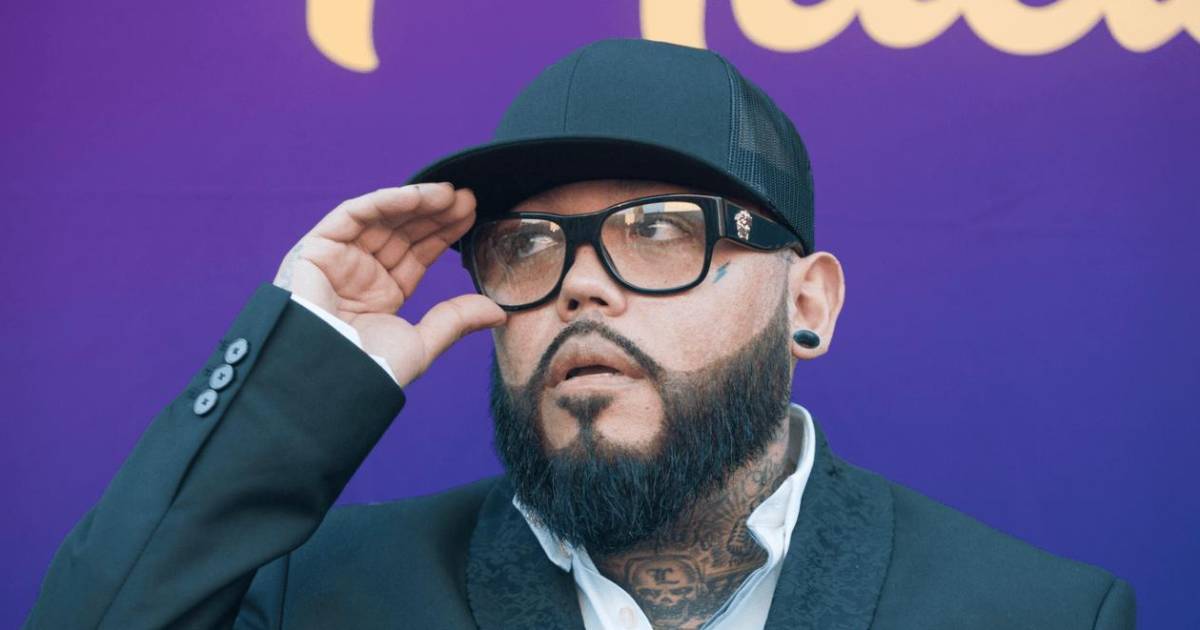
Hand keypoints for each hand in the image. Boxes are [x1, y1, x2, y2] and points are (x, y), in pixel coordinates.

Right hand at [272, 183, 505, 386]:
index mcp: (382, 295)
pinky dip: (385, 201)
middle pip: (403, 232)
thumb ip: (457, 321)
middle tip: (469, 198)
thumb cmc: (368, 370)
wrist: (328, 379)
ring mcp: (338, 259)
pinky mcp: (317, 248)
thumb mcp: (421, 344)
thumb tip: (499, 312)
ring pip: (381, 218)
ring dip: (417, 202)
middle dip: (436, 214)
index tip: (473, 214)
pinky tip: (419, 197)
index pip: (418, 253)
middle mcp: (360, 273)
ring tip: (452, 195)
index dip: (444, 233)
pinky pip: (353, 214)